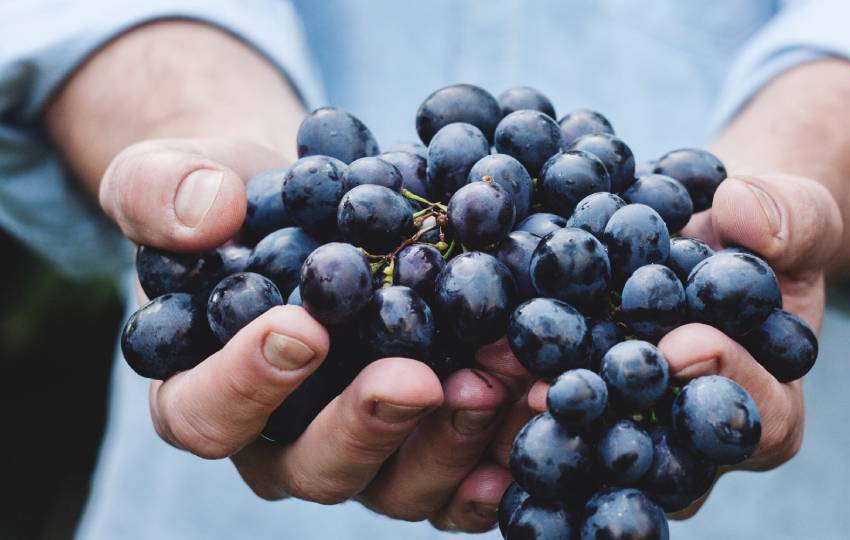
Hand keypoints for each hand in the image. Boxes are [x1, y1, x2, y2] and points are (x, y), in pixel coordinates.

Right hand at [102, 138, 527, 532]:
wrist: (314, 207)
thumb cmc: (233, 201)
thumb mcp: (173, 175)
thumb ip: (161, 192)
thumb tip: (207, 214)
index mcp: (203, 392)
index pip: (206, 414)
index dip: (248, 384)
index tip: (303, 328)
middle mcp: (283, 442)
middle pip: (316, 467)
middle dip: (370, 425)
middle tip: (417, 378)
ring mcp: (363, 452)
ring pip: (400, 484)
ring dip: (452, 440)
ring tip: (499, 379)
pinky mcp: (426, 445)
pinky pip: (462, 479)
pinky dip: (500, 457)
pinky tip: (535, 416)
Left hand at [520, 173, 842, 518]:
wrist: (704, 238)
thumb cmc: (761, 234)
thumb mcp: (796, 214)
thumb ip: (790, 216)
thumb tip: (744, 213)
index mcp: (769, 406)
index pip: (760, 418)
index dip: (726, 383)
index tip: (683, 345)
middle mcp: (696, 441)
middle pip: (664, 456)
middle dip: (614, 420)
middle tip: (561, 390)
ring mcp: (634, 433)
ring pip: (594, 451)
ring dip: (544, 421)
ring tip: (498, 382)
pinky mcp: (581, 413)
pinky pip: (549, 420)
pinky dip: (508, 398)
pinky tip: (470, 370)